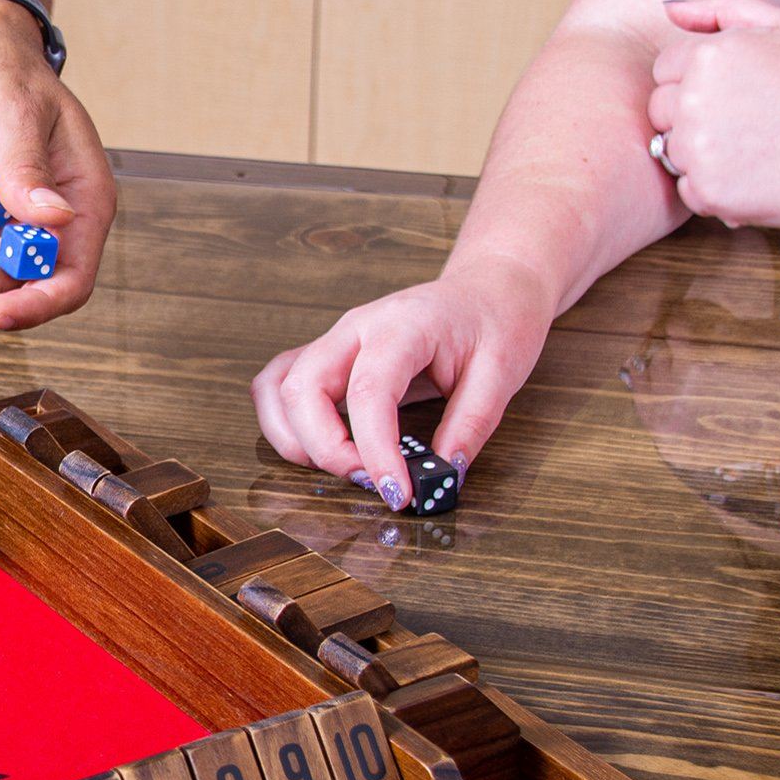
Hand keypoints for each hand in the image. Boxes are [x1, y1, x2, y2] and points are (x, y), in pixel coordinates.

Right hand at [252, 253, 551, 508]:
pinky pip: (279, 385)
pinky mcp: (327, 354)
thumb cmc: (495, 322)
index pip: (368, 392)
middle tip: (371, 482)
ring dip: (294, 438)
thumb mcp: (501, 373)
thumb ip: (471, 425)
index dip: (375, 450)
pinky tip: (320, 447)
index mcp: (401, 326)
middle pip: (302, 389)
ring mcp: (334, 339)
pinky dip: (286, 423)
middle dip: (325, 449)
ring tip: (343, 467)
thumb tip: (443, 476)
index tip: (398, 492)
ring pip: (277, 388)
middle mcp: (354, 329)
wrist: (486, 287)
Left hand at [650, 0, 779, 226]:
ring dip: (703, 153)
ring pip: (673, 151)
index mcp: (710, 56)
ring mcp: (699, 148)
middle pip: (661, 110)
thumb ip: (722, 11)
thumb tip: (668, 9)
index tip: (738, 90)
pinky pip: (689, 191)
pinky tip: (757, 176)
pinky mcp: (711, 192)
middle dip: (694, 115)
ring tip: (757, 147)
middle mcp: (695, 100)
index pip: (665, 69)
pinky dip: (716, 189)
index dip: (699, 80)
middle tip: (749, 121)